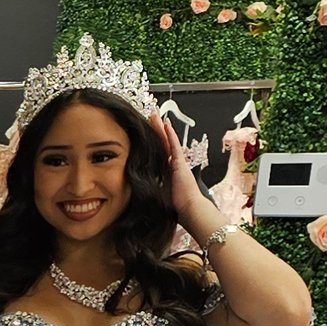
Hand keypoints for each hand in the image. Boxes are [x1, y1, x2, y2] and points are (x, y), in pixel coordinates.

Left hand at [154, 112, 228, 245]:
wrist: (190, 210)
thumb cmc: (178, 209)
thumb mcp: (160, 198)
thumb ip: (153, 193)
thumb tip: (136, 196)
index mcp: (168, 174)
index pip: (158, 154)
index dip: (153, 143)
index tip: (147, 135)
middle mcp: (173, 166)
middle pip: (162, 144)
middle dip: (156, 130)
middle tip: (151, 117)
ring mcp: (177, 163)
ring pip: (167, 141)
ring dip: (160, 128)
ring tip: (155, 115)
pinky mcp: (179, 163)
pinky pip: (174, 145)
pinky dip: (170, 134)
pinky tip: (165, 124)